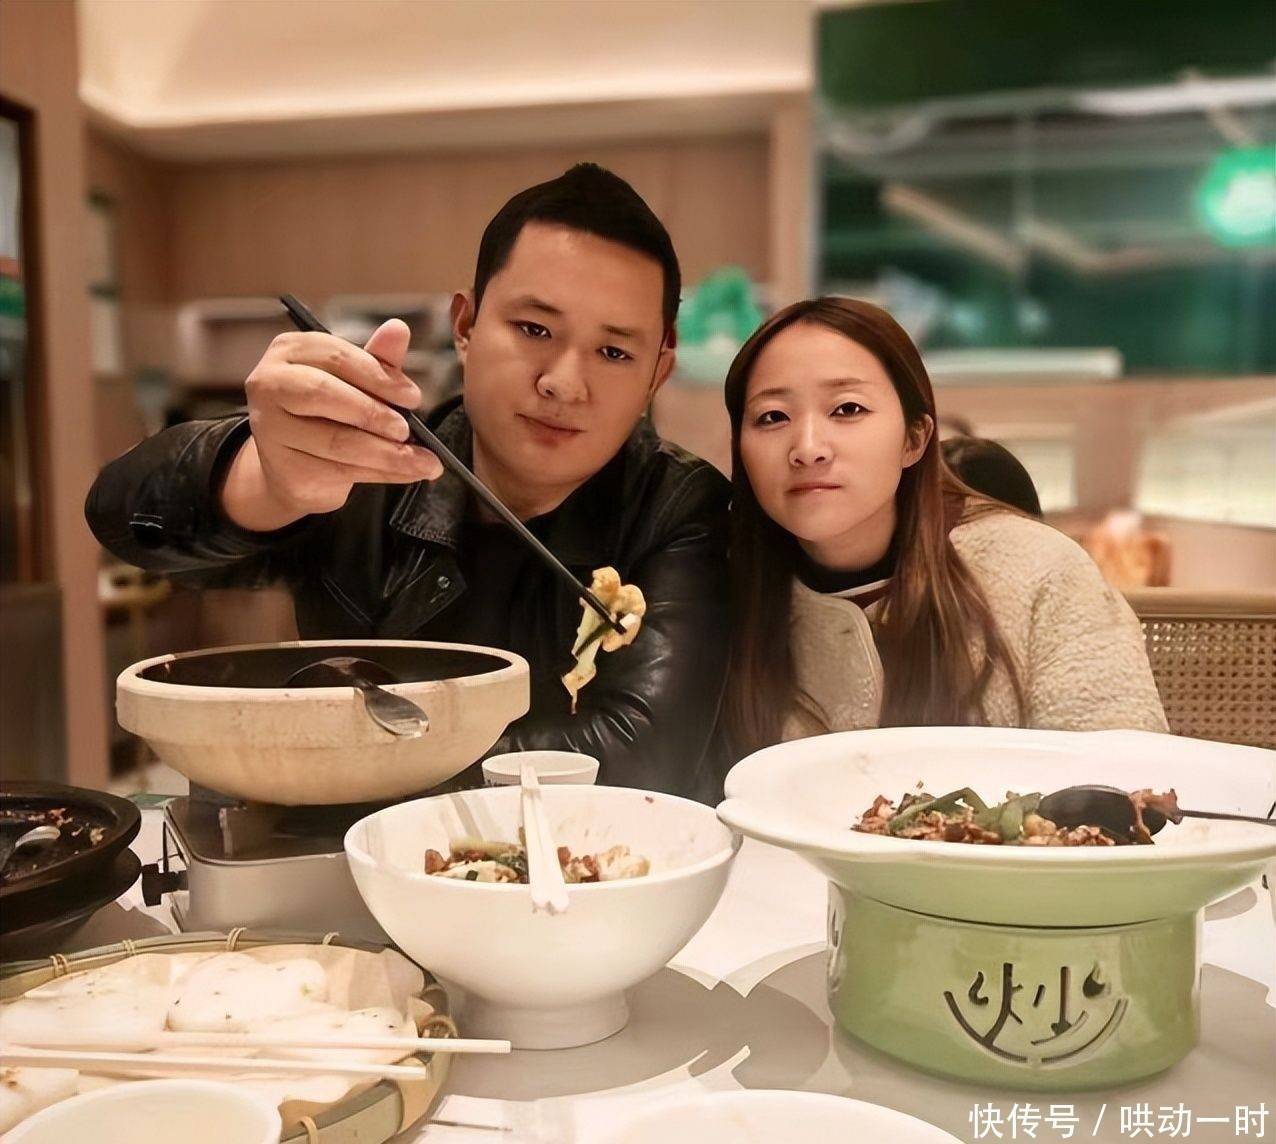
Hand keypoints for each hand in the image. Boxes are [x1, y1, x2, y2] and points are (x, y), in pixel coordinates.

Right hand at [220, 319, 443, 530]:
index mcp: (289, 351)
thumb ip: (377, 360)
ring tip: (424, 461)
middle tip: (407, 430)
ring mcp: (271, 429)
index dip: (379, 376)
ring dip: (388, 454)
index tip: (413, 397)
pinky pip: (339, 471)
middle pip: (324, 394)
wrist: (296, 468)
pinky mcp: (284, 469)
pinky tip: (406, 473)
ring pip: (337, 441)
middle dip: (374, 414)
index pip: (335, 356)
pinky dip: (381, 473)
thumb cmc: (330, 413)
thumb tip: (399, 328)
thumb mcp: (355, 383)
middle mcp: (269, 384)